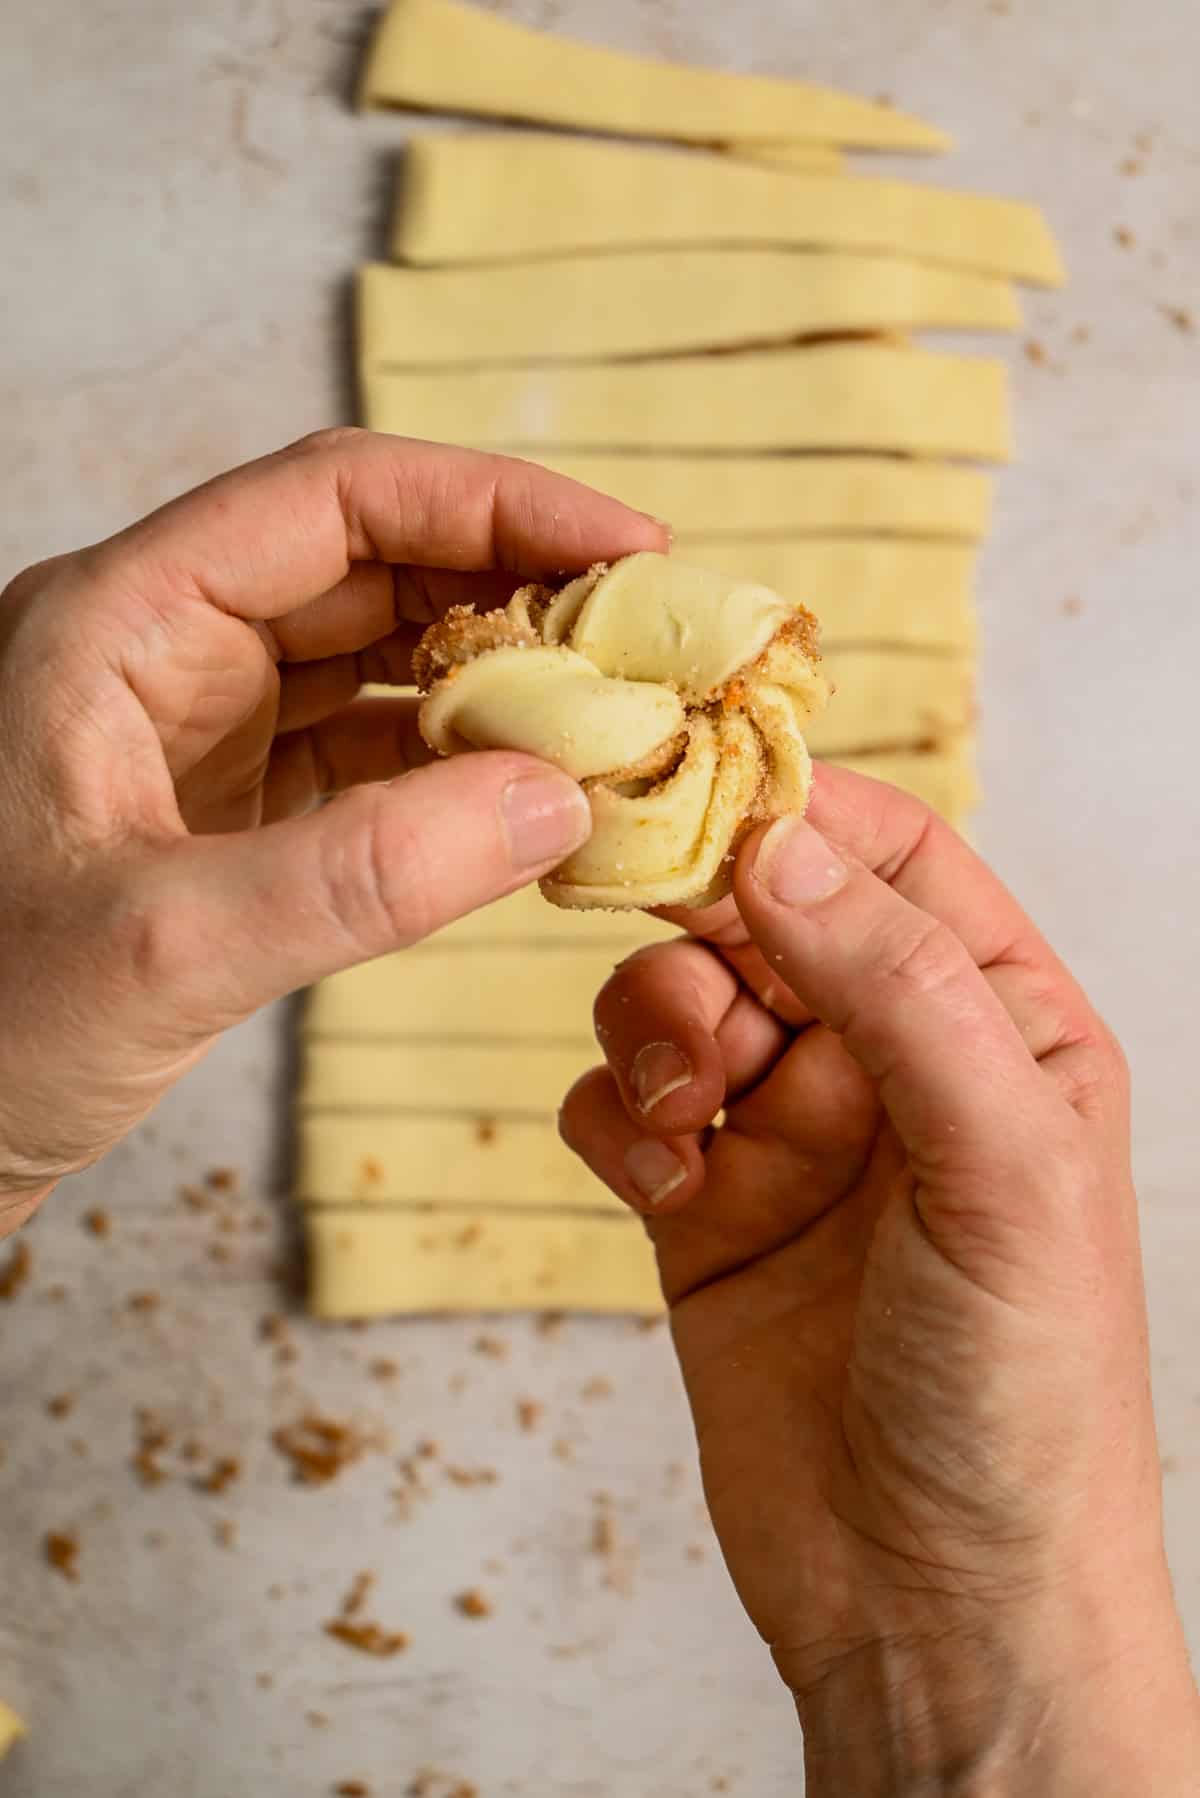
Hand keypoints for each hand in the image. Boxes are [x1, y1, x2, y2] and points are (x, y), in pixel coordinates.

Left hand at [0, 429, 664, 1232]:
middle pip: (374, 571)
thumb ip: (365, 875)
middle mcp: (162, 655)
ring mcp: (192, 736)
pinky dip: (458, 777)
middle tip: (656, 647)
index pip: (336, 499)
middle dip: (522, 597)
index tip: (633, 549)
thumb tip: (562, 800)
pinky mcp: (219, 818)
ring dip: (502, 689)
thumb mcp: (165, 950)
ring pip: (380, 667)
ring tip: (620, 725)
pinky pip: (366, 763)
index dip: (497, 505)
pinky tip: (536, 804)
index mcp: (120, 622)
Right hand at [562, 768, 1199, 1794]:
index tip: (699, 792)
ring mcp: (789, 1135)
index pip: (893, 857)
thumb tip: (783, 842)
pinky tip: (659, 1180)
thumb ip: (900, 988)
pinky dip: (616, 1115)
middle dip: (702, 930)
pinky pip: (621, 1102)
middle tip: (689, 988)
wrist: (937, 1607)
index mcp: (997, 1024)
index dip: (798, 810)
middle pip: (760, 913)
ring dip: (653, 1026)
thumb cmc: (1024, 1396)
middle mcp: (890, 1063)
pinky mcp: (700, 1208)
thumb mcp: (1003, 1167)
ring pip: (676, 998)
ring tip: (687, 1112)